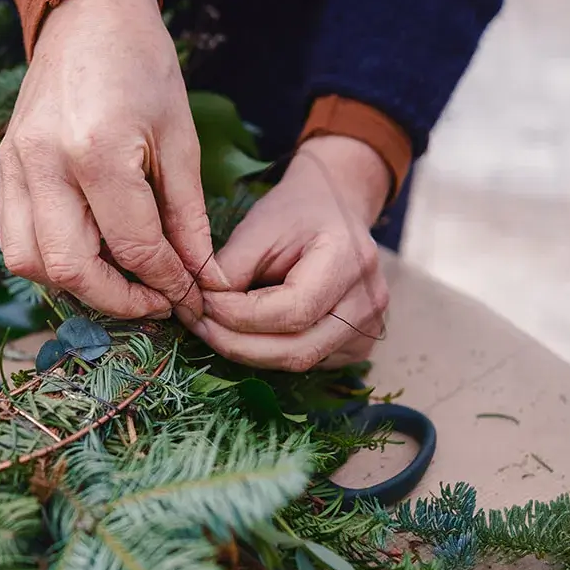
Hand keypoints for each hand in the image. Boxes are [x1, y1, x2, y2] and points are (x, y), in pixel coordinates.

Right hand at [0, 0, 221, 319]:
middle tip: (155, 302)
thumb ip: (187, 214)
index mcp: (97, 151)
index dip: (166, 282)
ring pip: (31, 264)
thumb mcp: (180, 137)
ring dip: (77, 286)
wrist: (87, 10)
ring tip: (120, 282)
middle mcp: (45, 164)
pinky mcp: (3, 165)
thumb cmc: (143, 64)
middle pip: (71, 269)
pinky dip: (49, 261)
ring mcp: (14, 165)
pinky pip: (14, 237)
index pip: (132, 246)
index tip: (190, 297)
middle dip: (117, 300)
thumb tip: (200, 275)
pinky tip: (88, 254)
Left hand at [189, 134, 391, 370]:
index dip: (240, 315)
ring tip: (214, 328)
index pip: (292, 310)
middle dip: (237, 344)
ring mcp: (370, 327)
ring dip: (249, 352)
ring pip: (299, 361)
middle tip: (199, 326)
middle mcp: (369, 301)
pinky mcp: (358, 344)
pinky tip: (246, 332)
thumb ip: (230, 269)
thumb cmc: (294, 214)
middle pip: (297, 349)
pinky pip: (308, 361)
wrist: (334, 208)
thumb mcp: (258, 227)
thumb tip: (203, 307)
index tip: (202, 304)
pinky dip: (270, 352)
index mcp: (350, 260)